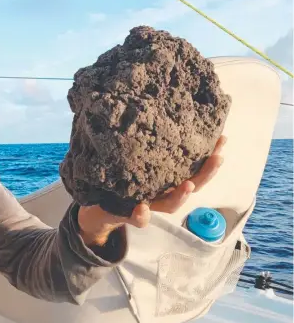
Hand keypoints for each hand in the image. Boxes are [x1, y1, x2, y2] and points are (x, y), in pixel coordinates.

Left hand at [78, 135, 226, 244]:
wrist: (100, 207)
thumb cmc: (121, 178)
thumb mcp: (134, 158)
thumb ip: (147, 142)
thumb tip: (158, 105)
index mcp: (168, 179)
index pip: (195, 166)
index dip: (211, 154)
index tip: (223, 137)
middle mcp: (163, 193)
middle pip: (192, 185)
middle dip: (207, 173)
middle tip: (219, 158)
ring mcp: (148, 204)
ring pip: (170, 204)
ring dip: (180, 196)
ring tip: (188, 185)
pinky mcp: (128, 214)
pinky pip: (137, 217)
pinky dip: (141, 215)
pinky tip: (143, 208)